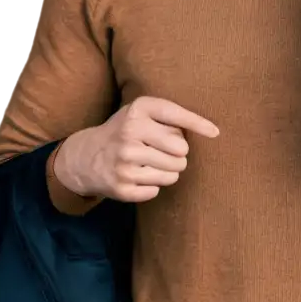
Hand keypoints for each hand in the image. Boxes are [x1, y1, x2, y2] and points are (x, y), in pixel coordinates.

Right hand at [54, 95, 218, 202]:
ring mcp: (124, 161)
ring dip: (168, 172)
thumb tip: (210, 131)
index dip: (199, 124)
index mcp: (137, 110)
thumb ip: (170, 117)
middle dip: (179, 155)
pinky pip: (157, 191)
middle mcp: (129, 133)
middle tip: (164, 153)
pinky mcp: (121, 186)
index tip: (215, 132)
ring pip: (173, 174)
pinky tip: (138, 177)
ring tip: (151, 164)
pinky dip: (152, 186)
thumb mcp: (140, 113)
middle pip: (181, 151)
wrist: (85, 156)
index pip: (175, 116)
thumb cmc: (126, 131)